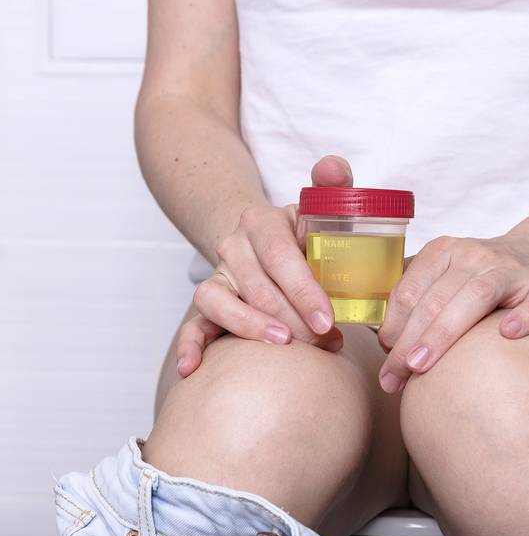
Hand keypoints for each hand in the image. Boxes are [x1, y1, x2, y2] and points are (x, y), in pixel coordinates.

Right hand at [175, 155, 352, 376]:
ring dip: (252, 328)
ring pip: (221, 304)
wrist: (259, 238)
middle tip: (326, 341)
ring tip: (284, 346)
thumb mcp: (318, 206)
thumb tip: (332, 167)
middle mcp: (233, 247)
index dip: (304, 290)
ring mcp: (217, 275)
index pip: (281, 256)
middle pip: (258, 287)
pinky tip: (192, 368)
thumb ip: (332, 186)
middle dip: (293, 319)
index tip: (328, 319)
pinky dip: (189, 346)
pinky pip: (193, 324)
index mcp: (262, 222)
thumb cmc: (301, 232)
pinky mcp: (208, 302)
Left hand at [376, 233, 528, 392]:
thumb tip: (383, 341)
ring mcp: (512, 269)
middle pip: (436, 298)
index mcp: (444, 251)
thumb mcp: (446, 271)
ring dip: (445, 333)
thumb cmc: (484, 275)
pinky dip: (523, 317)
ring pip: (476, 296)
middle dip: (409, 341)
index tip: (384, 360)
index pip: (409, 290)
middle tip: (393, 378)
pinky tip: (509, 335)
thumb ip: (415, 293)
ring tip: (422, 365)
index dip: (392, 327)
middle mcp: (475, 255)